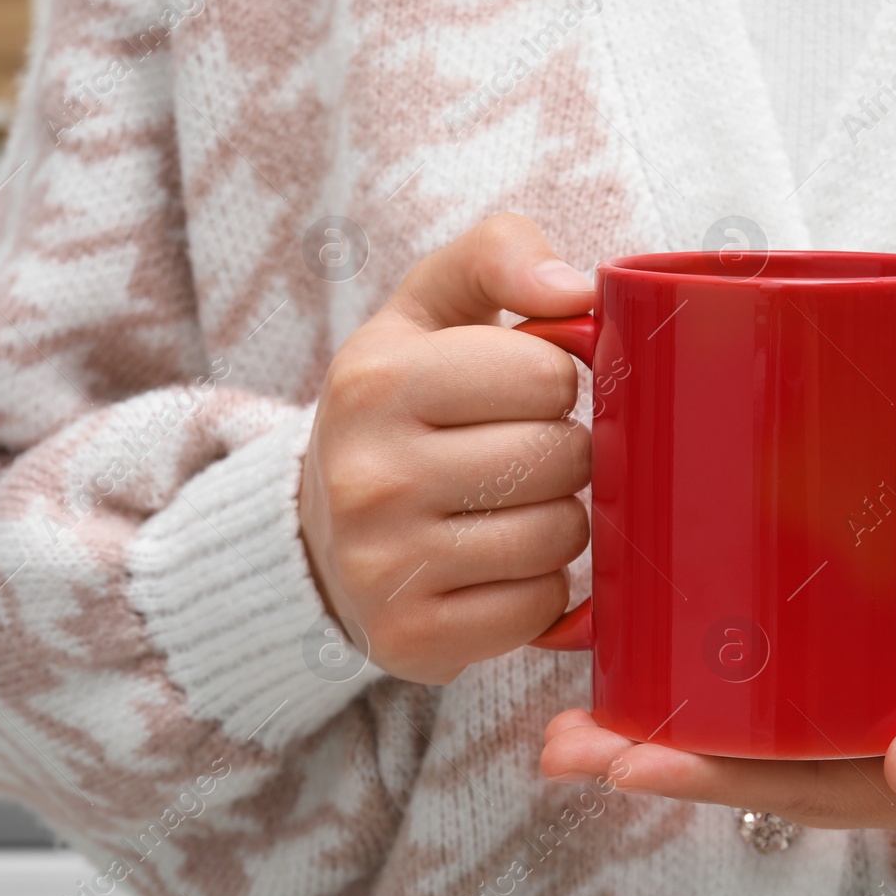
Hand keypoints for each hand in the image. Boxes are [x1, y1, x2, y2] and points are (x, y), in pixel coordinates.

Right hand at [299, 214, 594, 684]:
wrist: (319, 529)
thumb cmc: (402, 406)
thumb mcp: (429, 309)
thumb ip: (498, 256)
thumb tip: (576, 288)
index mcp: (376, 379)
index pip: (547, 375)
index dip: (554, 381)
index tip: (519, 391)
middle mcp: (369, 476)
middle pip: (562, 457)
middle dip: (565, 451)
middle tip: (523, 453)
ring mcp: (384, 567)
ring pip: (560, 536)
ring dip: (559, 520)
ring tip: (510, 506)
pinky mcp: (410, 639)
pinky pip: (541, 608)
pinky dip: (540, 587)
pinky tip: (497, 563)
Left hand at [540, 555, 895, 836]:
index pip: (799, 789)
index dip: (707, 779)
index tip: (622, 761)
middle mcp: (894, 763)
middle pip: (757, 769)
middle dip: (657, 759)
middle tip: (561, 739)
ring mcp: (886, 722)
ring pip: (764, 735)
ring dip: (672, 726)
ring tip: (580, 710)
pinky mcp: (885, 673)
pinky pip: (793, 692)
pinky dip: (725, 684)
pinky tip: (667, 661)